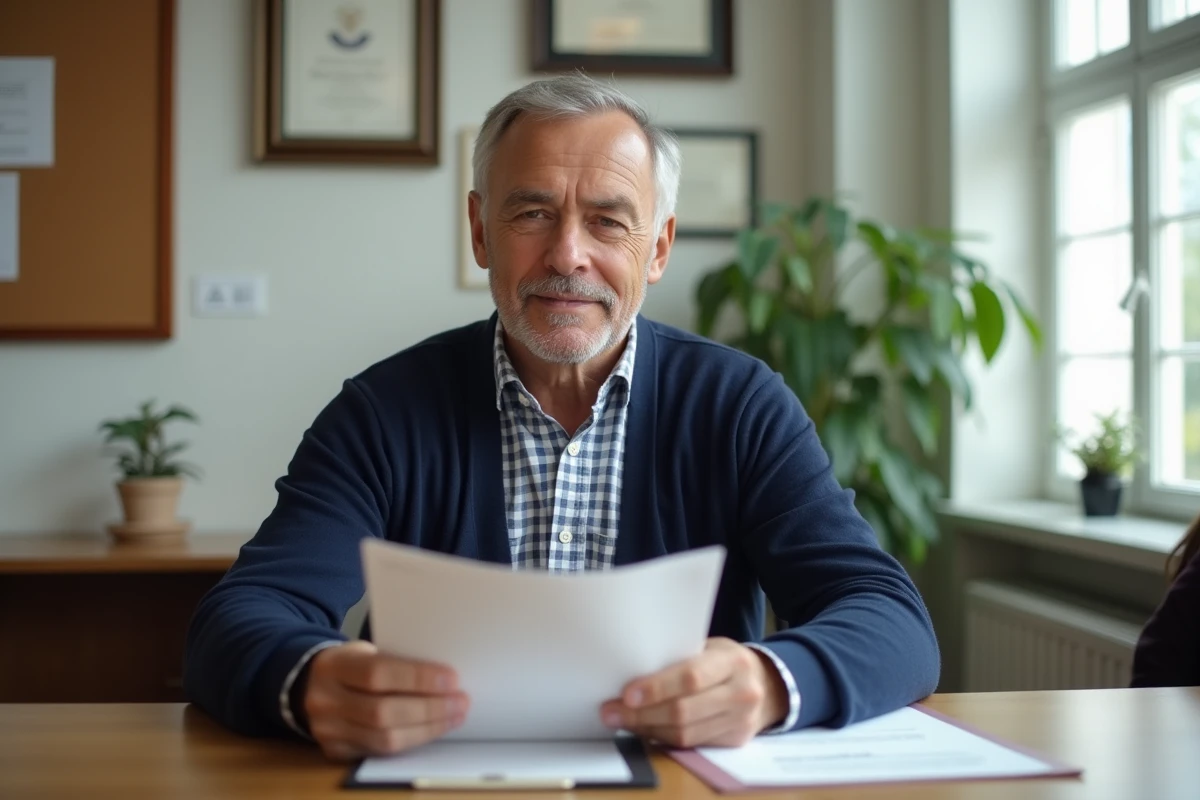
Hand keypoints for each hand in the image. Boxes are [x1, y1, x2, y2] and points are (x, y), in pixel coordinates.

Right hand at [303, 641, 468, 759]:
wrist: (310, 684)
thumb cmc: (351, 663)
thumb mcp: (365, 650)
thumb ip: (395, 660)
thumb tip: (444, 674)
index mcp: (333, 666)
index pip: (377, 674)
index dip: (417, 678)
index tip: (452, 678)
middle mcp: (324, 700)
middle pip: (382, 712)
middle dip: (429, 708)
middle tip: (461, 701)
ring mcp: (327, 730)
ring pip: (384, 739)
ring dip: (427, 728)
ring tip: (454, 716)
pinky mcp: (335, 750)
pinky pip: (380, 752)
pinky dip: (412, 740)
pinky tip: (433, 729)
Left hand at [600, 637, 787, 747]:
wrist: (768, 685)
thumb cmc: (727, 661)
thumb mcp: (711, 648)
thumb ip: (680, 658)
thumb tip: (632, 670)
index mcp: (733, 661)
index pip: (691, 677)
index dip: (656, 688)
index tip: (626, 694)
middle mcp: (741, 693)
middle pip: (684, 711)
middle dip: (641, 714)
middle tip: (611, 711)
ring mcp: (740, 721)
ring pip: (685, 734)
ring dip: (647, 729)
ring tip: (621, 722)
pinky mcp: (735, 741)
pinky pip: (692, 745)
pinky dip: (663, 738)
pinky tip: (645, 730)